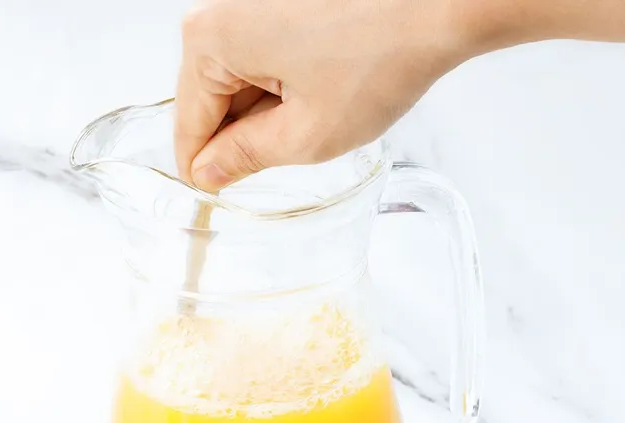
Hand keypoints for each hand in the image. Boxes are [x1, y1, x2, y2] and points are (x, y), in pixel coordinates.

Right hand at [174, 0, 518, 190]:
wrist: (437, 5)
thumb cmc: (380, 57)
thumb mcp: (307, 135)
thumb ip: (246, 158)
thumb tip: (210, 173)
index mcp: (209, 41)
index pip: (187, 127)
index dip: (208, 172)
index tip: (223, 200)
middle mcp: (219, 11)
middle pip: (209, 102)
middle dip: (247, 135)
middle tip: (302, 144)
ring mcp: (248, 3)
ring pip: (238, 82)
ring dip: (271, 110)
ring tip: (324, 106)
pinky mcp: (276, 2)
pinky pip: (262, 56)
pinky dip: (286, 83)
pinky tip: (326, 85)